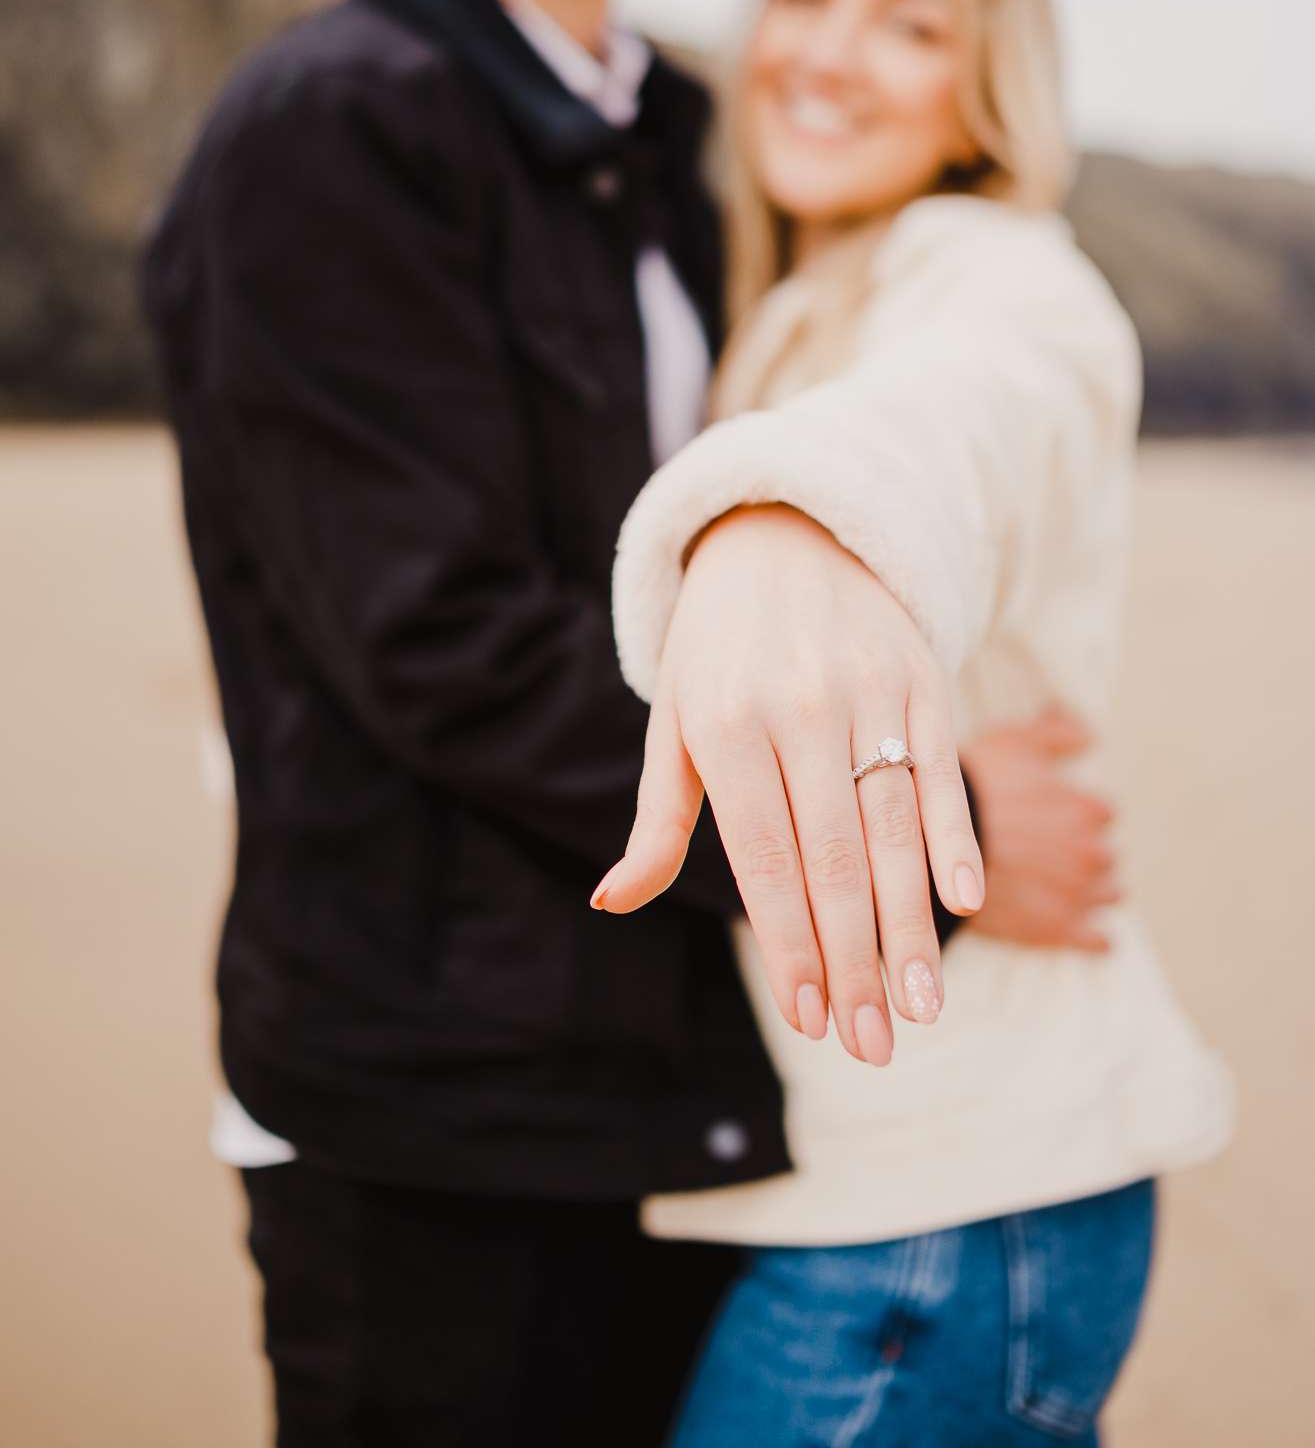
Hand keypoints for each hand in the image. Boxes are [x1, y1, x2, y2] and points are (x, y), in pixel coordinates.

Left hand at [593, 506, 983, 1064]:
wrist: (785, 534)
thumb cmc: (716, 652)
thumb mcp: (673, 723)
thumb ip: (656, 822)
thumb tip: (613, 903)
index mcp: (726, 727)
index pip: (765, 859)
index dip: (791, 943)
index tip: (809, 1018)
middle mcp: (800, 708)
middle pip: (835, 857)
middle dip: (856, 960)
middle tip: (874, 1046)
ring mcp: (867, 691)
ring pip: (894, 826)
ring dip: (911, 924)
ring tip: (924, 1007)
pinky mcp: (921, 676)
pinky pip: (941, 768)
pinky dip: (955, 834)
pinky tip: (966, 901)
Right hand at [961, 709, 1120, 952]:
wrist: (932, 844)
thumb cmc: (972, 789)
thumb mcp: (1013, 741)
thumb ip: (1059, 733)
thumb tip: (1090, 735)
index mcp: (1085, 808)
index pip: (1102, 813)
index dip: (1076, 812)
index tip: (1051, 815)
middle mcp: (1090, 852)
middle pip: (1104, 854)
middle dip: (1081, 852)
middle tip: (1046, 851)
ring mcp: (1077, 895)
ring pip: (1106, 895)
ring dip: (1089, 890)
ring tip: (1057, 886)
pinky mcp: (1059, 931)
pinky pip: (1097, 940)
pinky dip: (1095, 937)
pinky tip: (1090, 934)